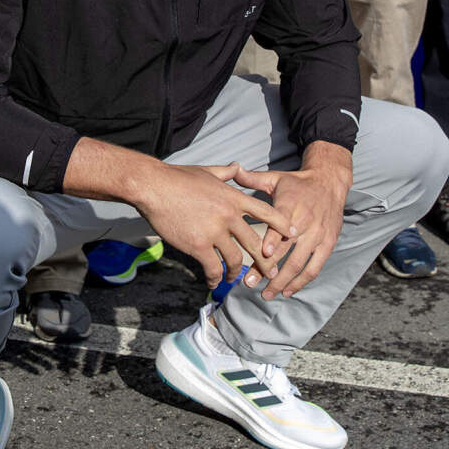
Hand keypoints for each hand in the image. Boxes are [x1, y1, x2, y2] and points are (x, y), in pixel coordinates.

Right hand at [129, 162, 280, 288]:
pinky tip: (214, 282)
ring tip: (236, 279)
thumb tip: (238, 167)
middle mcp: (229, 216)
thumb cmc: (178, 178)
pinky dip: (216, 278)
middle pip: (256, 243)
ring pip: (235, 259)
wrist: (154, 187)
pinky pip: (213, 267)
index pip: (266, 212)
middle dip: (266, 261)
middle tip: (272, 273)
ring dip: (236, 273)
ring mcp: (215, 232)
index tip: (293, 234)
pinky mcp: (199, 245)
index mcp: (234, 198)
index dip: (282, 225)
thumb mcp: (208, 172)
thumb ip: (227, 173)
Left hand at [229, 143, 351, 298]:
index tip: (262, 252)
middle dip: (268, 268)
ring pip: (300, 263)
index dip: (273, 239)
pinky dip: (301, 282)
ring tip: (267, 294)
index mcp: (292, 205)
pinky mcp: (328, 244)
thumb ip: (253, 178)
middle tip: (249, 283)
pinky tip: (287, 292)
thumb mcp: (276, 178)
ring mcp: (318, 235)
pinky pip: (315, 267)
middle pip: (287, 249)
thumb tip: (232, 169)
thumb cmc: (298, 183)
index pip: (281, 224)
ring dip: (283, 281)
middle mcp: (306, 222)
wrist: (330, 182)